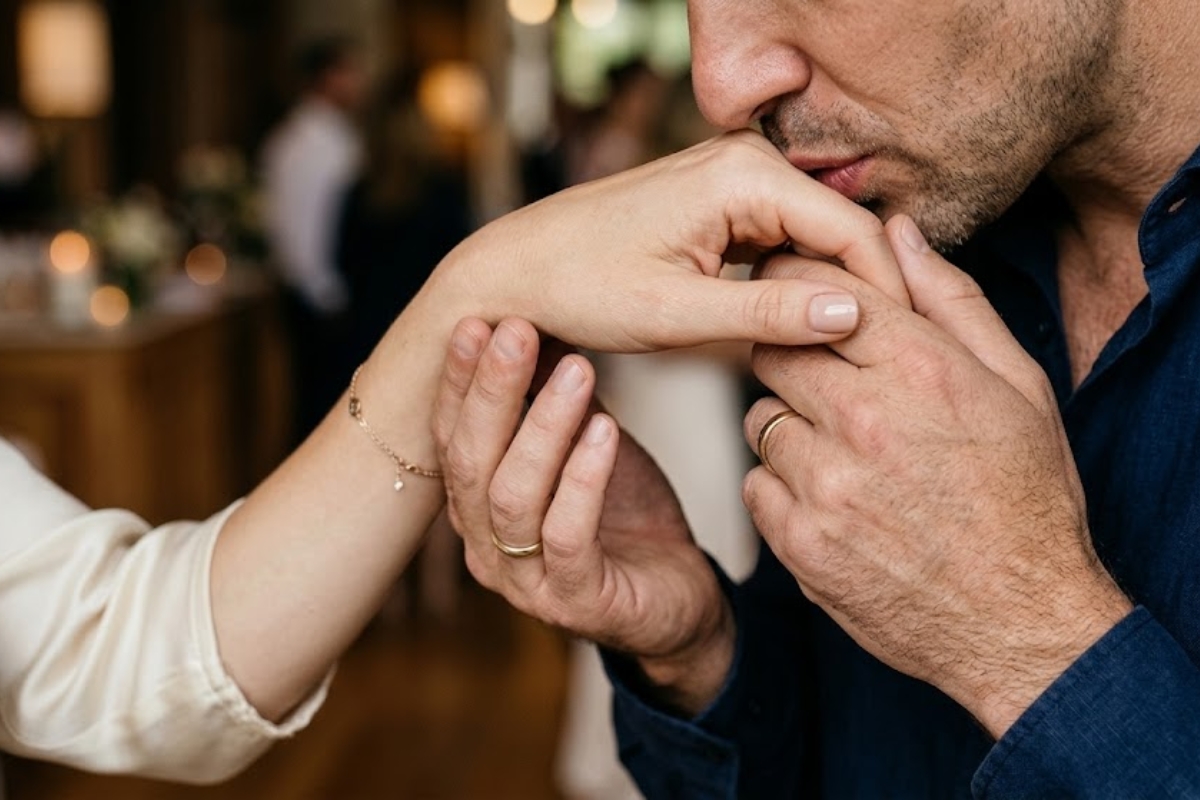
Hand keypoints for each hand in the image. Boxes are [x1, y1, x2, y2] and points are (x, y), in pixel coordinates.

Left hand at [421, 130, 909, 352]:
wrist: (516, 272)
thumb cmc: (579, 287)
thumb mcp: (677, 313)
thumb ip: (769, 314)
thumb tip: (854, 315)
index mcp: (743, 175)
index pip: (853, 232)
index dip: (886, 296)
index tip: (904, 355)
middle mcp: (746, 162)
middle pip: (841, 233)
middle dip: (862, 296)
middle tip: (879, 368)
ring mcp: (734, 179)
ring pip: (815, 240)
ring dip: (829, 294)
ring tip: (846, 358)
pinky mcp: (722, 203)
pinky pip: (783, 242)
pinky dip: (795, 285)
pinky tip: (797, 332)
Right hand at [432, 318, 735, 713]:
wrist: (675, 598)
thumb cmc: (622, 516)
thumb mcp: (584, 445)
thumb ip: (553, 400)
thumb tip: (531, 324)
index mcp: (476, 505)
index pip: (450, 436)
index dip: (458, 380)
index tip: (475, 321)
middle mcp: (484, 546)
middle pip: (470, 461)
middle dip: (491, 390)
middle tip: (517, 330)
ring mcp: (525, 581)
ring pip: (513, 497)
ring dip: (543, 426)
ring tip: (577, 369)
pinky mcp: (577, 603)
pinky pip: (569, 535)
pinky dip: (584, 478)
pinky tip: (606, 429)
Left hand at [742, 217, 1131, 737]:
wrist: (1019, 619)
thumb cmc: (1025, 497)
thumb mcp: (1017, 385)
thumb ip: (951, 301)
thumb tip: (897, 231)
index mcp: (921, 370)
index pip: (823, 292)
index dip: (802, 289)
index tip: (796, 298)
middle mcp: (865, 421)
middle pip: (774, 350)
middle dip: (788, 353)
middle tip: (819, 375)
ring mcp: (826, 485)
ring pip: (760, 418)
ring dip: (789, 424)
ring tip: (840, 448)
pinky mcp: (800, 542)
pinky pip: (756, 483)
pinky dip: (782, 485)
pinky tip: (830, 497)